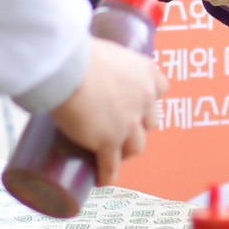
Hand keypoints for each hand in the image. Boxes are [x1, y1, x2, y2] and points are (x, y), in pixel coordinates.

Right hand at [50, 37, 167, 185]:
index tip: (139, 101)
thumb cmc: (77, 53)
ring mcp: (128, 123)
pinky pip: (111, 164)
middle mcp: (143, 98)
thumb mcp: (99, 50)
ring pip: (135, 146)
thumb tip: (75, 62)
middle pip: (150, 121)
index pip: (161, 87)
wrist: (67, 69)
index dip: (150, 97)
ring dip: (127, 151)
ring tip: (113, 154)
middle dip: (139, 125)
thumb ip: (97, 61)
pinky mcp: (109, 141)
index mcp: (145, 72)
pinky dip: (107, 173)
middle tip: (121, 127)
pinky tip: (101, 178)